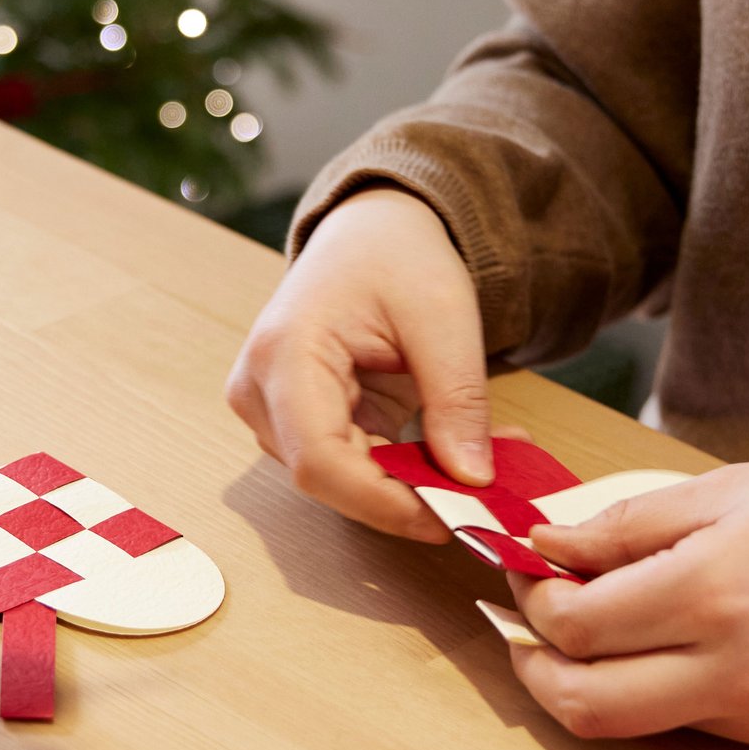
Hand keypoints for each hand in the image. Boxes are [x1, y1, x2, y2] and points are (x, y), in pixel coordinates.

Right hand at [227, 186, 491, 539]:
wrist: (368, 233)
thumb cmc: (395, 257)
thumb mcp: (443, 318)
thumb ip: (457, 402)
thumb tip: (472, 482)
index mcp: (284, 353)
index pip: (320, 460)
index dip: (385, 502)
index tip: (454, 516)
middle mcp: (258, 390)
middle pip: (328, 479)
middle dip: (410, 495)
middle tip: (490, 493)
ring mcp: (269, 411)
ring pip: (340, 482)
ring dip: (412, 484)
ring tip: (486, 460)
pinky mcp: (292, 424)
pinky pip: (347, 468)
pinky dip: (402, 470)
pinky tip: (450, 452)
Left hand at [505, 458, 748, 746]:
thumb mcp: (714, 494)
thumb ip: (619, 528)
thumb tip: (542, 546)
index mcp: (710, 593)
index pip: (577, 626)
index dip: (533, 602)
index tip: (527, 572)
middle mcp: (730, 668)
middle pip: (585, 703)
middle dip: (534, 666)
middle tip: (524, 626)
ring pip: (627, 725)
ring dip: (581, 685)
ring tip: (575, 637)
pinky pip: (680, 724)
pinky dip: (645, 690)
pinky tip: (647, 648)